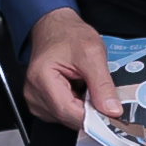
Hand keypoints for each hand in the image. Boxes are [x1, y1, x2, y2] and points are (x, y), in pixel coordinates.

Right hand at [16, 8, 110, 133]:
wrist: (54, 27)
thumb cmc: (67, 35)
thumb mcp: (92, 53)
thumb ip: (102, 84)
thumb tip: (111, 110)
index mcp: (41, 79)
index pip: (68, 111)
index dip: (92, 117)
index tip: (111, 116)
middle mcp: (33, 93)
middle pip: (67, 117)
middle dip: (89, 111)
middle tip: (104, 96)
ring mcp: (35, 99)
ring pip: (66, 118)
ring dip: (82, 107)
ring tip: (85, 85)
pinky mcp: (40, 103)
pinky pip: (63, 113)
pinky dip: (76, 105)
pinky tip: (78, 89)